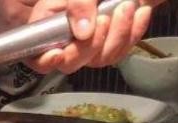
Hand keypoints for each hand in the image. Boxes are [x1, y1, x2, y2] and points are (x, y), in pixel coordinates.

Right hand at [28, 0, 164, 73]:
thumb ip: (78, 5)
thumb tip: (83, 33)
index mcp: (46, 27)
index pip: (37, 56)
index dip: (45, 60)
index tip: (58, 53)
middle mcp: (65, 42)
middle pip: (71, 63)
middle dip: (90, 45)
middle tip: (104, 17)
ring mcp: (87, 48)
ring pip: (99, 60)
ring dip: (117, 35)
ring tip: (127, 6)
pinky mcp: (108, 47)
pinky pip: (120, 52)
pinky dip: (133, 33)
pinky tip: (140, 12)